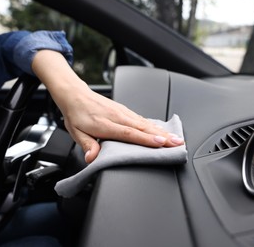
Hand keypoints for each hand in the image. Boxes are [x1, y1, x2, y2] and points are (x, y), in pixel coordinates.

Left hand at [32, 50, 183, 162]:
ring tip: (176, 138)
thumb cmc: (77, 114)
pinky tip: (163, 130)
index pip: (129, 133)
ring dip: (162, 131)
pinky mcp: (125, 110)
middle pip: (143, 128)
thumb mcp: (76, 133)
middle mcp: (117, 116)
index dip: (146, 139)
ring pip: (146, 123)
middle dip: (162, 136)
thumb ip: (87, 145)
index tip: (161, 143)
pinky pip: (142, 119)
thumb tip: (92, 157)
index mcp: (105, 124)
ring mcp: (123, 112)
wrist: (75, 94)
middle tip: (178, 143)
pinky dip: (154, 125)